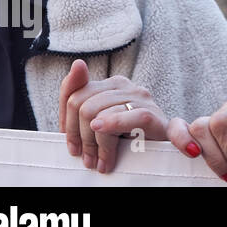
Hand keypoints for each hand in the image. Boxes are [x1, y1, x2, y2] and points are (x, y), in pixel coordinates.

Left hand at [58, 58, 167, 173]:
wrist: (158, 151)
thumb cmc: (124, 137)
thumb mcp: (91, 121)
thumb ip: (75, 93)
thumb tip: (77, 64)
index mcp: (110, 85)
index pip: (74, 96)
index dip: (68, 125)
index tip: (74, 147)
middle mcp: (125, 86)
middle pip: (83, 107)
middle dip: (80, 137)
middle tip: (87, 158)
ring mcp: (140, 98)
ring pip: (99, 115)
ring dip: (96, 145)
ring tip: (101, 162)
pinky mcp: (152, 113)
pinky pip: (130, 117)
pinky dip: (114, 127)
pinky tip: (108, 145)